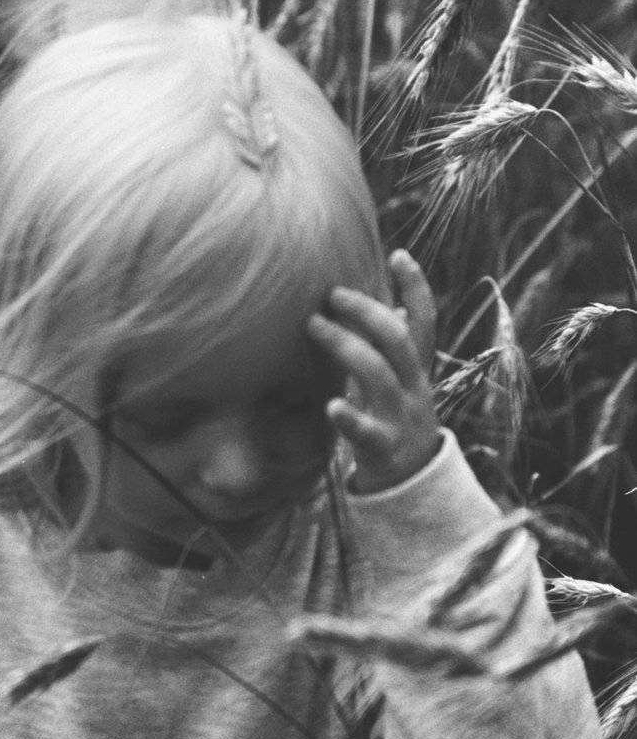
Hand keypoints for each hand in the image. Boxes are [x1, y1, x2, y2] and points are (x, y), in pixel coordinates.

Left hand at [307, 250, 439, 493]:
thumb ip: (393, 349)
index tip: (398, 253)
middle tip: (333, 293)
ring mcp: (400, 418)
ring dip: (346, 347)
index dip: (416, 287)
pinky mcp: (383, 448)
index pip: (425, 321)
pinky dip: (350, 418)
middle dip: (368, 312)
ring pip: (379, 375)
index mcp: (417, 370)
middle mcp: (414, 388)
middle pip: (399, 340)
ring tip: (313, 326)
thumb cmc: (396, 423)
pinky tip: (330, 406)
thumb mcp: (401, 382)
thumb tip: (385, 305)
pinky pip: (368, 431)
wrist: (413, 486)